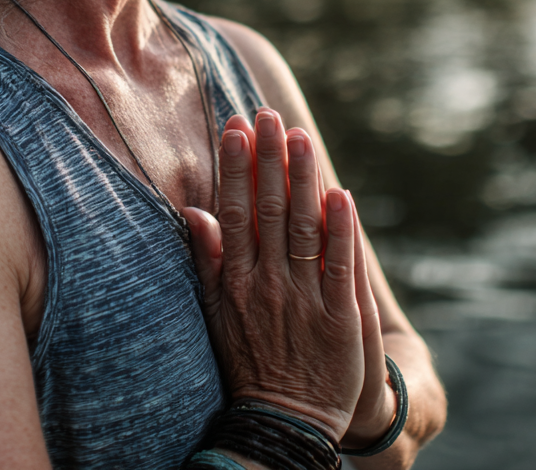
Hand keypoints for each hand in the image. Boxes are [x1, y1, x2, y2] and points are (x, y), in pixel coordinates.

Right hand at [183, 108, 362, 440]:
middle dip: (268, 158)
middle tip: (268, 113)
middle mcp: (268, 284)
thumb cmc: (248, 359)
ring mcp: (305, 300)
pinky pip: (340, 267)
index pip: (234, 210)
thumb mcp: (215, 312)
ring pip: (304, 229)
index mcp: (237, 280)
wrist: (285, 421)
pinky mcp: (341, 319)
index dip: (235, 166)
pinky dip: (342, 231)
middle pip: (270, 210)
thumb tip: (193, 211)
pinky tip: (341, 194)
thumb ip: (207, 260)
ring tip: (300, 136)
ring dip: (302, 180)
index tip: (235, 126)